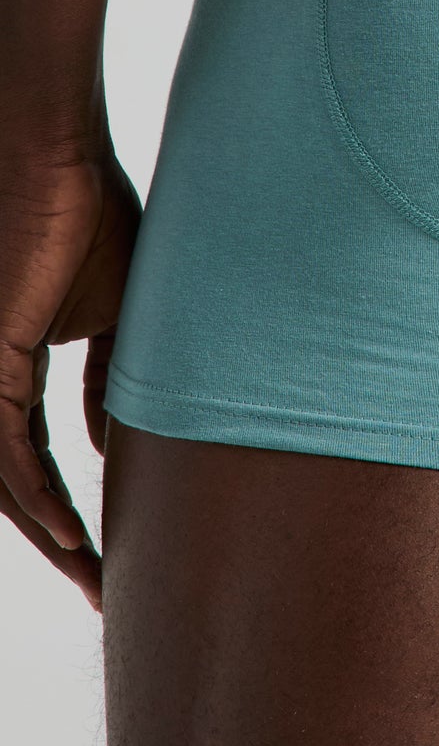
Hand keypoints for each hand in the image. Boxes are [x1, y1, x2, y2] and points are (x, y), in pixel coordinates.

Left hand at [0, 146, 140, 608]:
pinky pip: (4, 451)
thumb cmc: (90, 213)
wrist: (57, 159)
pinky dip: (36, 496)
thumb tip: (106, 444)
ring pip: (4, 481)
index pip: (32, 459)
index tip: (108, 551)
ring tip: (92, 574)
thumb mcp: (120, 312)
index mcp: (12, 367)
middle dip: (57, 542)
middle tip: (100, 586)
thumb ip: (112, 380)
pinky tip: (68, 530)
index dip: (66, 510)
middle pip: (13, 486)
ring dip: (48, 535)